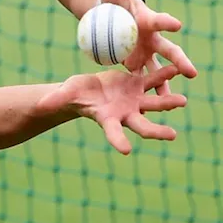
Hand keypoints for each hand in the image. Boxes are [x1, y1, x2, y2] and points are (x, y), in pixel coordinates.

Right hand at [64, 66, 188, 154]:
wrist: (89, 88)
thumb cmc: (75, 94)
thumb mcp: (66, 94)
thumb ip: (56, 100)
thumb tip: (39, 106)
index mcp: (108, 119)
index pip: (113, 134)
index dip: (118, 142)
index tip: (125, 151)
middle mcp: (125, 114)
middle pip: (142, 125)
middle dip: (156, 131)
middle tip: (171, 135)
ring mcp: (135, 101)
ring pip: (154, 103)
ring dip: (168, 103)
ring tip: (182, 101)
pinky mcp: (139, 86)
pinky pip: (153, 81)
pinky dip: (164, 76)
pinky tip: (175, 70)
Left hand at [99, 0, 197, 95]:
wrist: (111, 13)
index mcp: (145, 19)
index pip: (157, 20)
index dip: (166, 21)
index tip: (177, 24)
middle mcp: (150, 38)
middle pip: (167, 50)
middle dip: (179, 60)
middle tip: (192, 71)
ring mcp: (145, 52)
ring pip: (160, 70)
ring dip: (168, 83)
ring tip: (178, 101)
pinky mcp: (137, 64)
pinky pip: (146, 80)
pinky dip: (152, 92)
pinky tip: (157, 109)